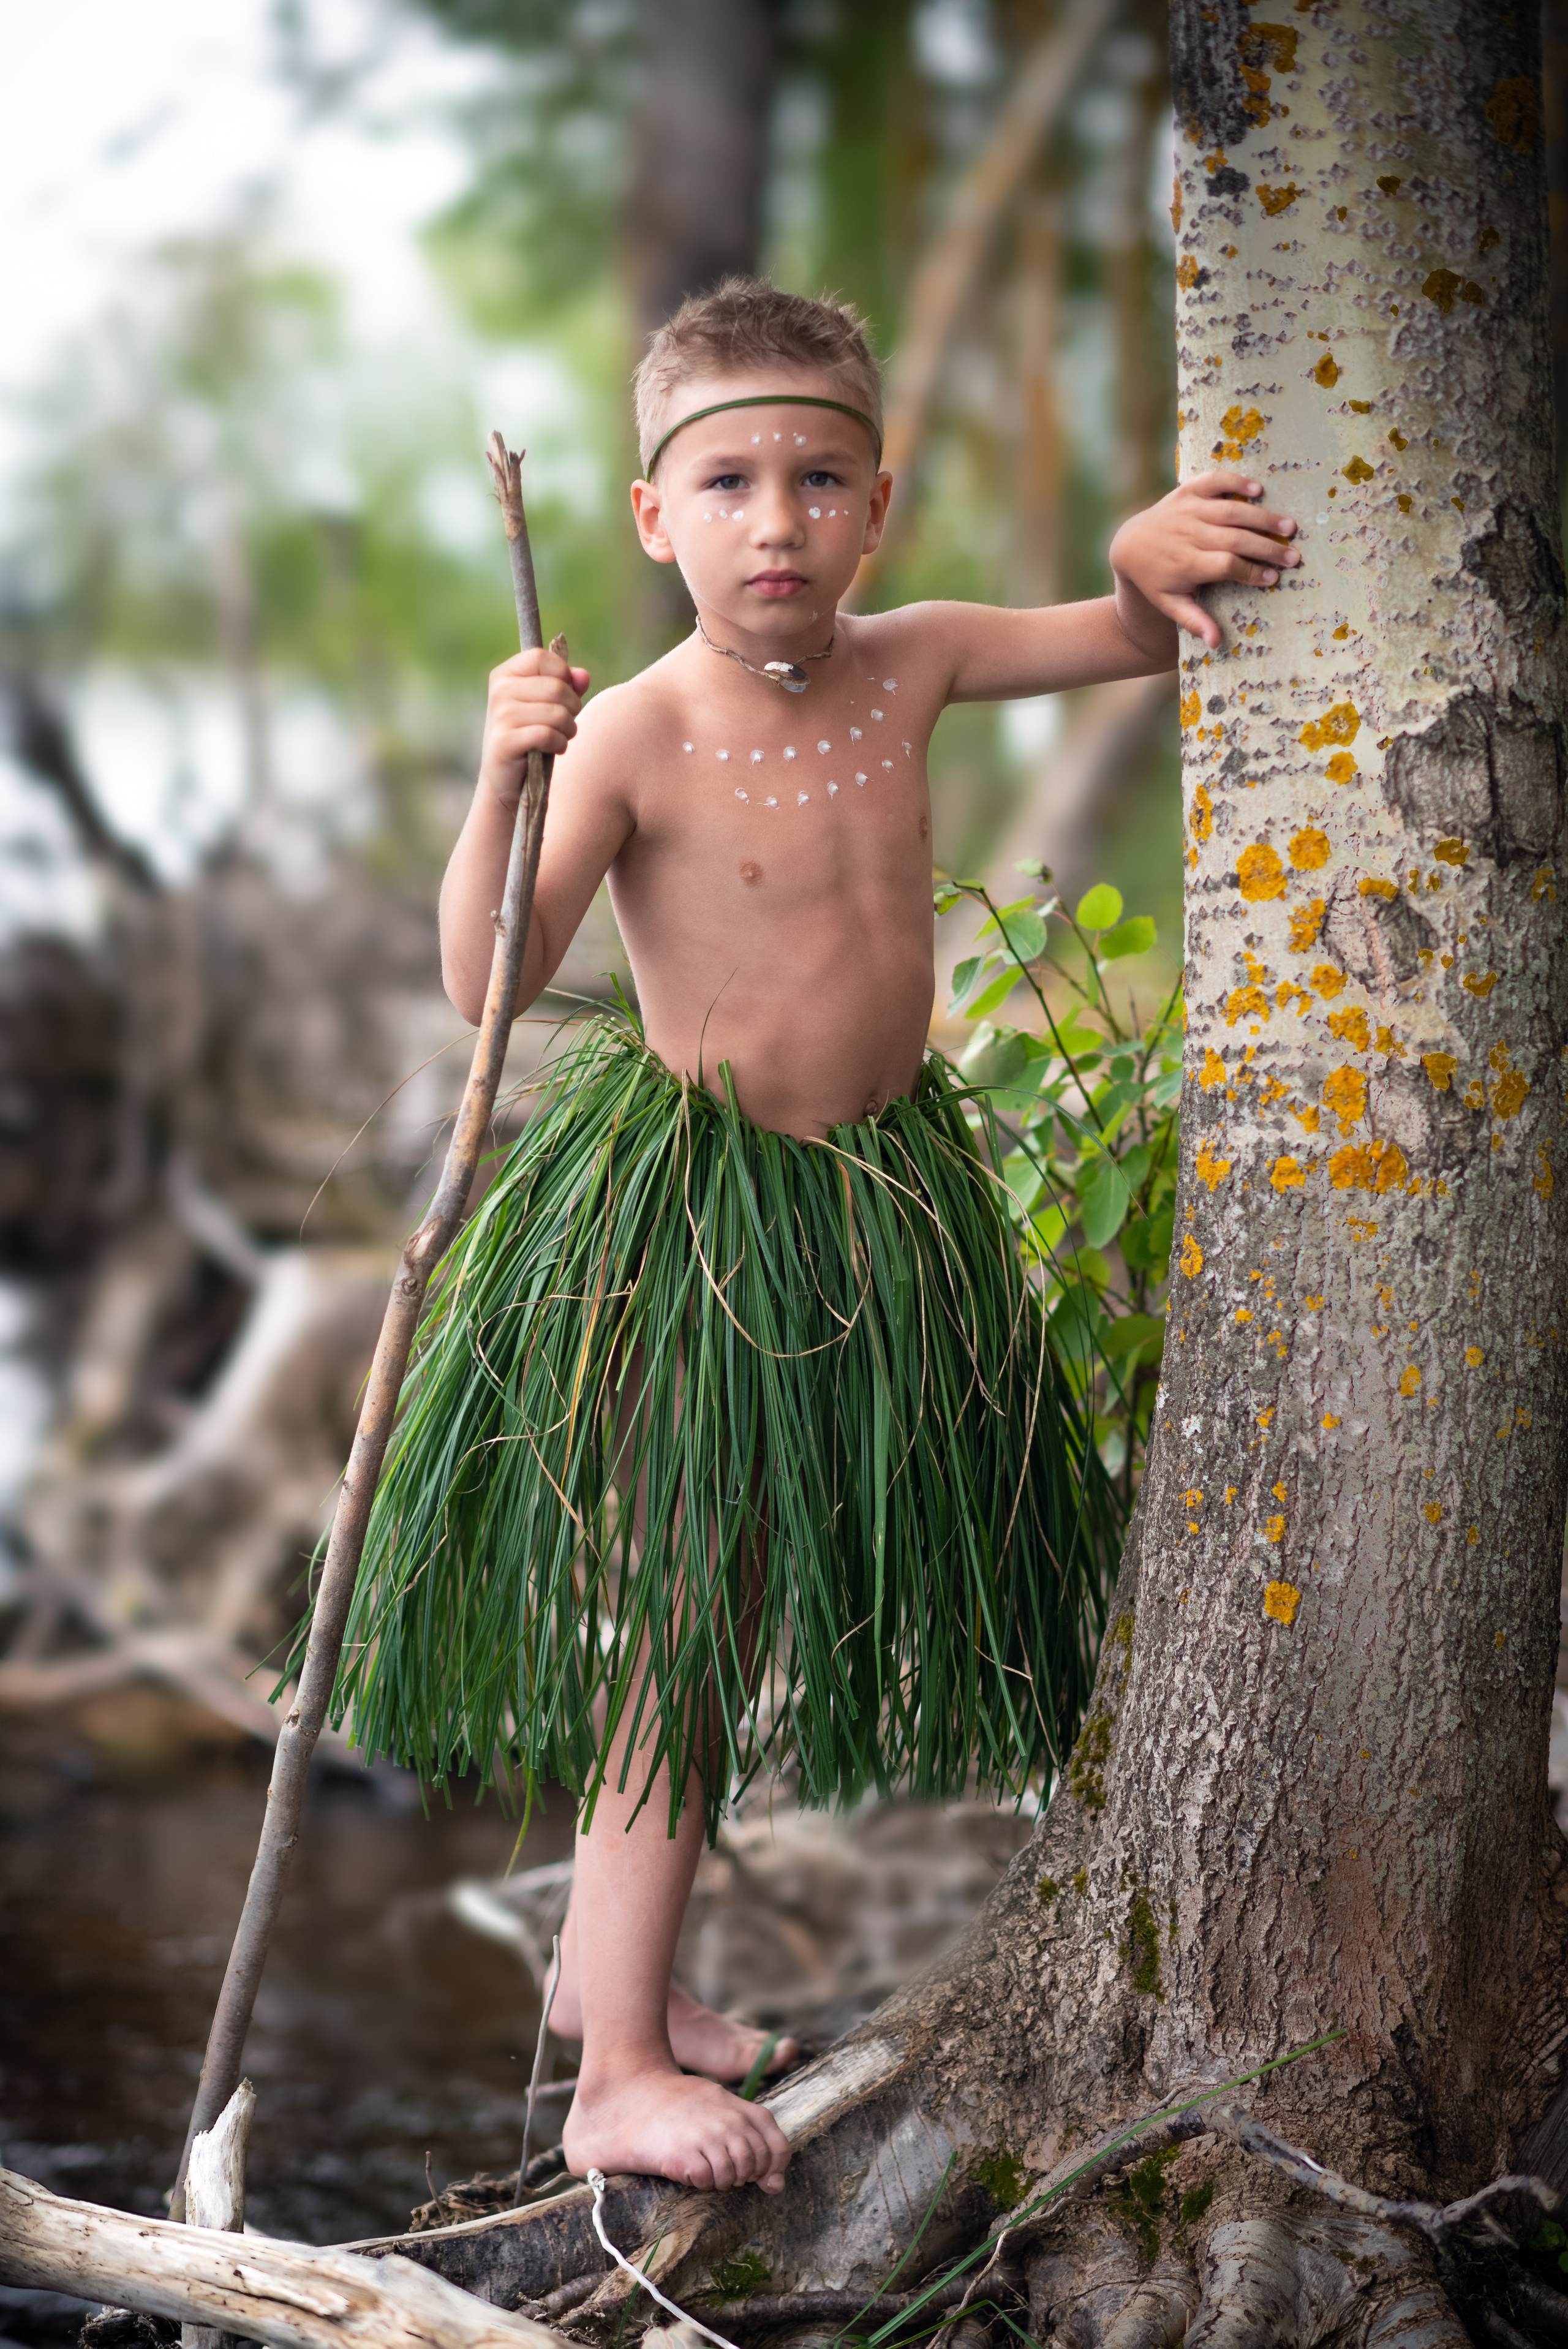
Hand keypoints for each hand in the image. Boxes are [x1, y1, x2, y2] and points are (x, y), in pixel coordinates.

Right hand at [478, 647, 589, 807]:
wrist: (506, 778)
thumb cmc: (531, 737)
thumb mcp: (547, 705)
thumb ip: (567, 685)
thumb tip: (583, 676)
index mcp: (505, 674)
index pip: (542, 657)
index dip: (563, 675)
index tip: (564, 694)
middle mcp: (499, 691)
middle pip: (556, 687)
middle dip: (572, 708)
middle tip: (565, 723)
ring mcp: (500, 716)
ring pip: (557, 713)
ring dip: (568, 729)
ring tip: (559, 737)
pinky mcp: (505, 741)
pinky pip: (548, 735)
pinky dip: (559, 744)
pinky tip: (552, 749)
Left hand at [1109, 472, 1299, 651]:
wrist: (1130, 544)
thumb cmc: (1156, 578)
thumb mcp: (1169, 603)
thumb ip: (1193, 620)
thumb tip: (1215, 642)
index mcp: (1186, 563)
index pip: (1226, 565)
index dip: (1251, 571)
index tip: (1273, 578)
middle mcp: (1189, 533)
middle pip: (1236, 539)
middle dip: (1267, 548)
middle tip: (1293, 556)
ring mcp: (1188, 509)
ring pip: (1232, 510)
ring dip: (1263, 518)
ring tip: (1289, 526)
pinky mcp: (1187, 490)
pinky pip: (1215, 481)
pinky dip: (1236, 482)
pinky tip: (1259, 490)